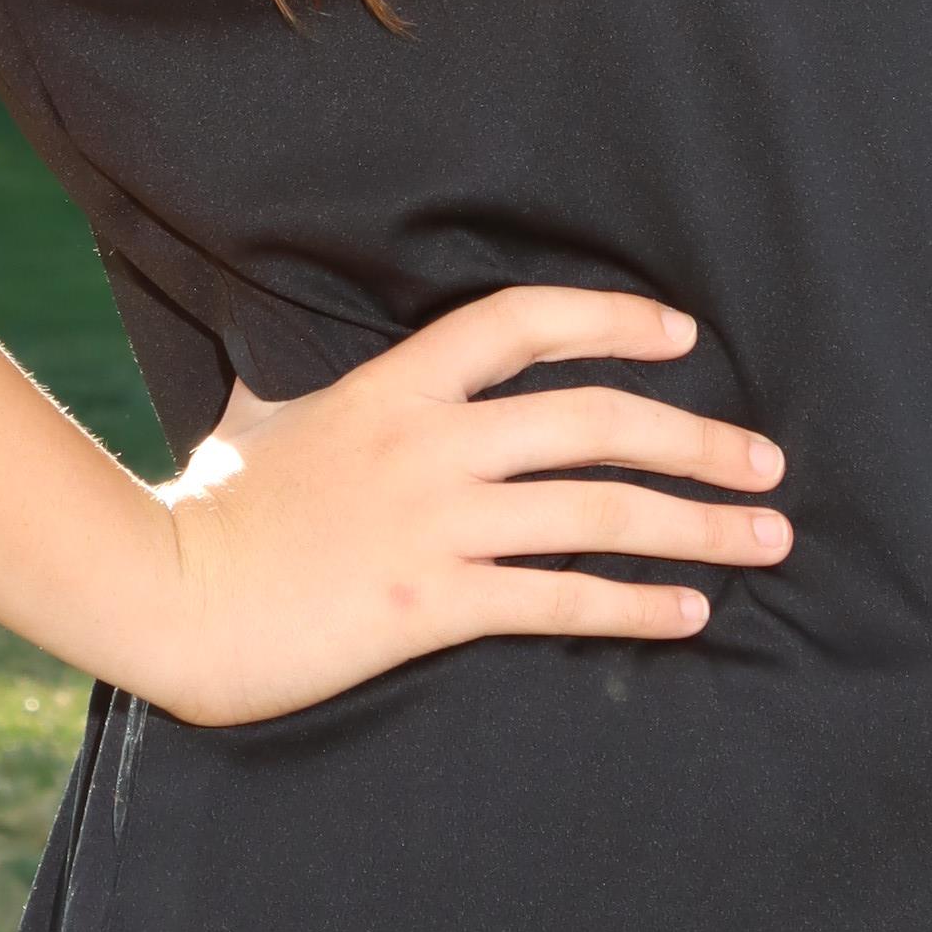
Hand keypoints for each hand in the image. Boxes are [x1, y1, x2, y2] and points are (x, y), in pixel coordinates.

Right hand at [125, 284, 790, 728]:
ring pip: (596, 511)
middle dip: (697, 439)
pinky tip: (690, 612)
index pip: (522, 322)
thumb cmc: (209, 510)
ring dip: (696, 524)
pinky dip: (635, 604)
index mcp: (394, 387)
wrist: (167, 594)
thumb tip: (271, 368)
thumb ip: (288, 388)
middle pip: (595, 420)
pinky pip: (558, 599)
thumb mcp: (254, 418)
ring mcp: (433, 523)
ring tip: (765, 537)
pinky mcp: (429, 603)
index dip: (611, 319)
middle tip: (765, 462)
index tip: (681, 335)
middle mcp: (429, 443)